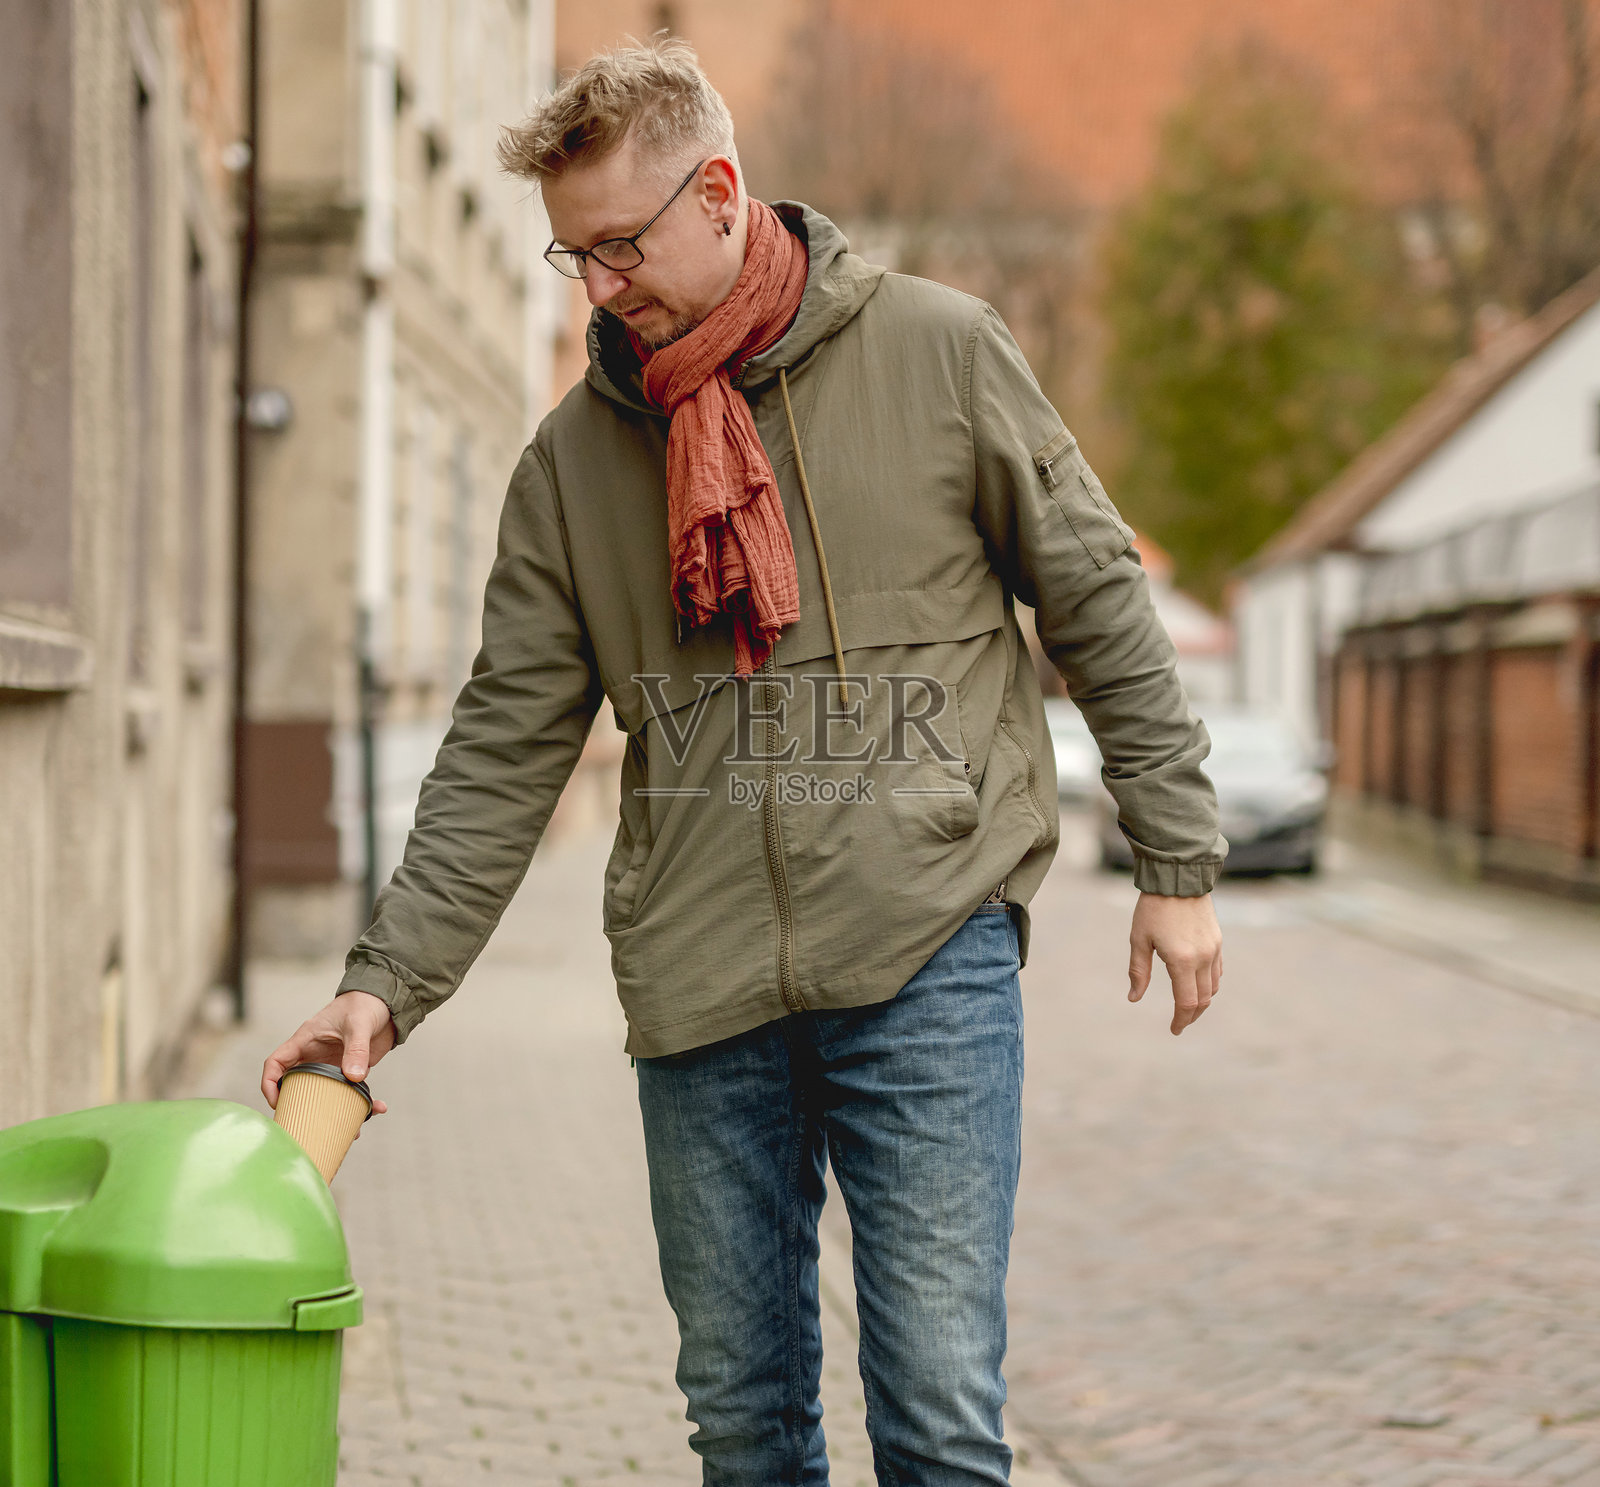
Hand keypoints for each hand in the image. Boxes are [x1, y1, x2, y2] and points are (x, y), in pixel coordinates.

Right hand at [262, 991, 394, 1116]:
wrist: (386, 1001)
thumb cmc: (364, 1004)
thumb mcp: (358, 1024)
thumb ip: (356, 1049)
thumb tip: (354, 1077)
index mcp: (305, 1041)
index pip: (276, 1063)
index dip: (270, 1083)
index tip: (277, 1102)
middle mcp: (314, 1055)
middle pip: (296, 1085)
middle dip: (301, 1107)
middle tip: (311, 1126)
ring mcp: (331, 1064)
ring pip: (324, 1094)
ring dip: (335, 1111)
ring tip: (351, 1130)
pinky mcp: (350, 1070)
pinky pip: (350, 1091)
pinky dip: (362, 1102)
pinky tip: (378, 1107)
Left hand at [1128, 892, 1222, 1035]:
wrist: (1178, 877)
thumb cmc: (1153, 907)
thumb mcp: (1139, 939)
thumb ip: (1138, 971)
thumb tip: (1134, 998)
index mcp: (1181, 960)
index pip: (1186, 1002)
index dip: (1181, 1020)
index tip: (1174, 1030)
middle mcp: (1202, 958)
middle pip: (1203, 999)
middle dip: (1192, 1015)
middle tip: (1180, 1023)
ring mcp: (1214, 949)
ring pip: (1213, 987)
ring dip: (1202, 1001)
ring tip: (1187, 1006)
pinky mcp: (1218, 941)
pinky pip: (1218, 971)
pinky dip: (1209, 984)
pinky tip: (1197, 984)